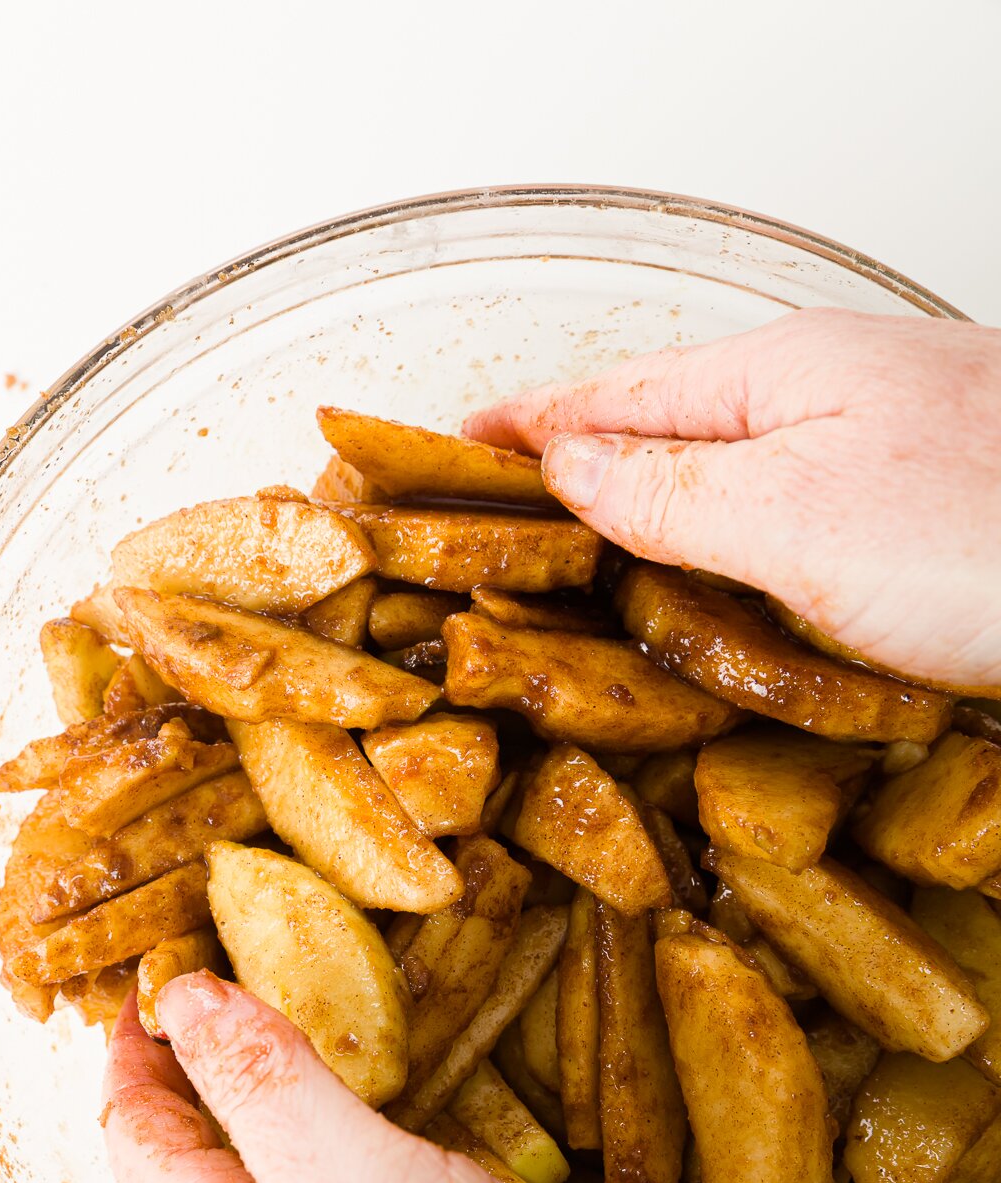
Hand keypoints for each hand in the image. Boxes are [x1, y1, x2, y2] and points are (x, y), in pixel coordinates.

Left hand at [103, 975, 940, 1182]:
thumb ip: (266, 1089)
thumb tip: (188, 1002)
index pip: (138, 1128)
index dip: (145, 1034)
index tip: (180, 947)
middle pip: (221, 1158)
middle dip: (235, 1057)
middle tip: (284, 958)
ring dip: (335, 1105)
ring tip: (379, 1019)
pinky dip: (413, 1163)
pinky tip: (470, 1134)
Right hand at [466, 309, 1000, 693]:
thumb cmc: (994, 539)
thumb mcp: (795, 518)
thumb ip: (670, 490)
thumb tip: (570, 464)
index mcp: (784, 376)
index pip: (614, 393)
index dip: (525, 423)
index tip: (452, 441)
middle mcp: (836, 402)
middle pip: (673, 424)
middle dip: (582, 465)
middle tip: (503, 514)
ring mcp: (887, 455)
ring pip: (737, 476)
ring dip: (656, 514)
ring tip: (587, 556)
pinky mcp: (927, 517)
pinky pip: (795, 523)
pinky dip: (734, 555)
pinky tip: (725, 590)